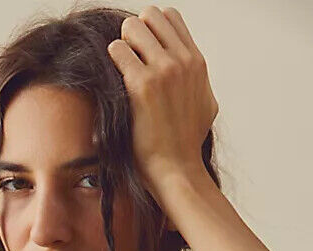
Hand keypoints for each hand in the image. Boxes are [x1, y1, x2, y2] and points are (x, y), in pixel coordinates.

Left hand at [107, 6, 218, 205]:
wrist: (177, 169)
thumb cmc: (187, 144)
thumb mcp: (205, 104)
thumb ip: (197, 81)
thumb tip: (193, 72)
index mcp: (197, 61)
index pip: (171, 17)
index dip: (152, 29)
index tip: (143, 50)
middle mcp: (182, 60)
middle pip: (151, 16)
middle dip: (135, 32)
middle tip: (129, 58)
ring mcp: (163, 70)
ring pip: (132, 27)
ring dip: (122, 44)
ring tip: (121, 69)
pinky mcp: (142, 85)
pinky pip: (118, 50)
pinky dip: (112, 60)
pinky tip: (113, 80)